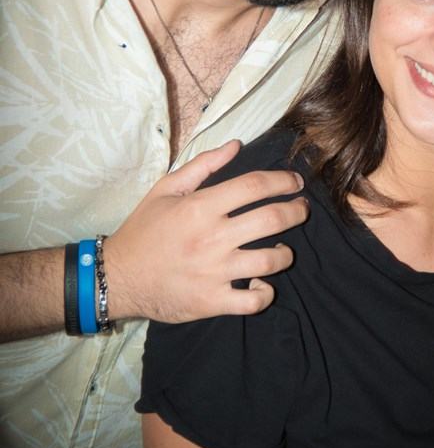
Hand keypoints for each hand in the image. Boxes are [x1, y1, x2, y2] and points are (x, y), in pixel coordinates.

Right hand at [104, 141, 306, 322]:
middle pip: (272, 219)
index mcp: (201, 207)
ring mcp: (215, 272)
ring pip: (272, 260)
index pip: (255, 185)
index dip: (282, 180)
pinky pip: (255, 301)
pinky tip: (260, 282)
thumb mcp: (166, 189)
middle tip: (301, 208)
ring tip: (284, 247)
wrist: (117, 277)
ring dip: (286, 252)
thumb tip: (236, 145)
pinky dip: (265, 292)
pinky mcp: (213, 302)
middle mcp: (212, 238)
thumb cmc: (144, 229)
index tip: (294, 182)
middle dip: (297, 211)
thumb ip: (203, 165)